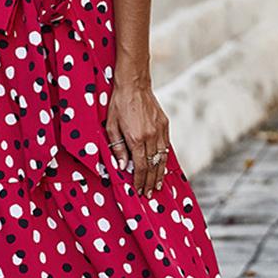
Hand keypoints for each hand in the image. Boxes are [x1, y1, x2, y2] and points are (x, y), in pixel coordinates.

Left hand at [105, 80, 169, 195]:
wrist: (134, 84)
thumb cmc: (118, 104)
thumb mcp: (111, 126)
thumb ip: (117, 148)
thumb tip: (123, 167)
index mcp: (136, 138)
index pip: (140, 166)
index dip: (139, 180)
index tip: (139, 190)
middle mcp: (151, 136)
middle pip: (152, 165)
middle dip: (150, 181)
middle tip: (149, 193)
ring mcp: (160, 130)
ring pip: (162, 158)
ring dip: (159, 174)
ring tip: (157, 185)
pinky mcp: (165, 125)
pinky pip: (166, 147)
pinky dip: (164, 159)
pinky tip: (162, 167)